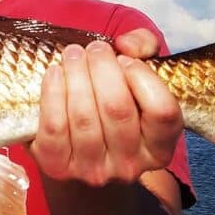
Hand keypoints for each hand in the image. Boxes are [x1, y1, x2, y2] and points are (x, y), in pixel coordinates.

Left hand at [29, 28, 182, 185]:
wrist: (77, 149)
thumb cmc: (114, 103)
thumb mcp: (139, 75)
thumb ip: (144, 48)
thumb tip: (126, 45)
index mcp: (159, 149)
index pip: (162, 112)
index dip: (143, 78)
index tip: (125, 59)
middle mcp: (130, 166)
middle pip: (117, 109)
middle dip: (102, 68)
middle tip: (94, 48)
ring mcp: (92, 170)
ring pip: (83, 117)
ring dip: (75, 76)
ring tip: (73, 54)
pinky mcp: (57, 167)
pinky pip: (53, 127)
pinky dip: (52, 94)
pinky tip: (54, 73)